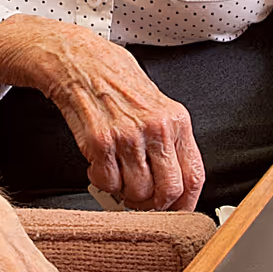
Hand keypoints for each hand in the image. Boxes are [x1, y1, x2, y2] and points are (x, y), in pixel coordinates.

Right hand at [0, 17, 205, 210]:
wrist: (79, 60)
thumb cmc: (116, 82)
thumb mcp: (156, 106)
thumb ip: (169, 142)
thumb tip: (176, 184)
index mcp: (176, 120)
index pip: (193, 176)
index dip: (185, 203)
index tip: (176, 211)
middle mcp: (156, 128)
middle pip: (167, 192)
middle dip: (153, 204)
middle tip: (141, 200)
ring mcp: (127, 135)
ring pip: (136, 193)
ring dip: (124, 193)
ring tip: (117, 175)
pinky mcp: (98, 141)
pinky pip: (107, 183)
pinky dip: (102, 183)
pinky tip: (99, 166)